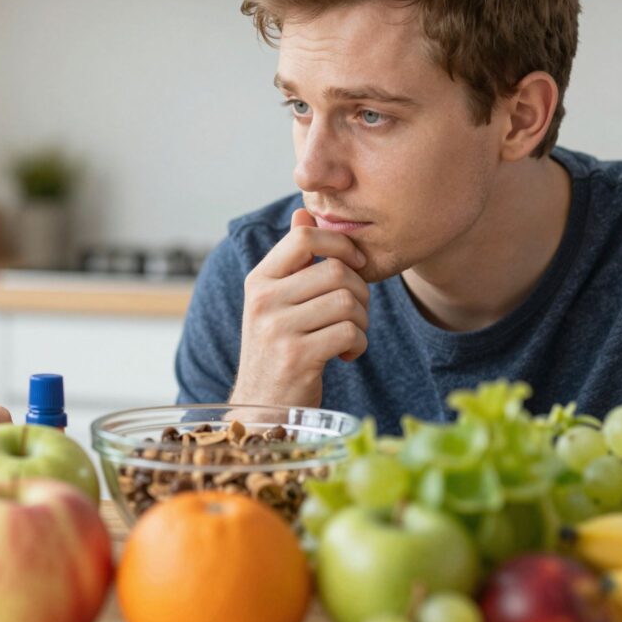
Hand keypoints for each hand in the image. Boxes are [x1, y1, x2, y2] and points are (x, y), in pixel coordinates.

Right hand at [230, 208, 369, 408]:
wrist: (261, 408)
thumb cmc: (276, 350)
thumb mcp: (275, 302)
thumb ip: (291, 261)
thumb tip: (304, 213)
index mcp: (259, 281)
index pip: (304, 239)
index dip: (340, 245)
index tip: (355, 264)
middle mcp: (264, 301)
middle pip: (336, 271)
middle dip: (359, 292)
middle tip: (354, 312)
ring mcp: (278, 329)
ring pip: (347, 302)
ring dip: (361, 321)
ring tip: (349, 334)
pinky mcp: (297, 356)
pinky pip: (350, 333)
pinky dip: (358, 345)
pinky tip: (346, 355)